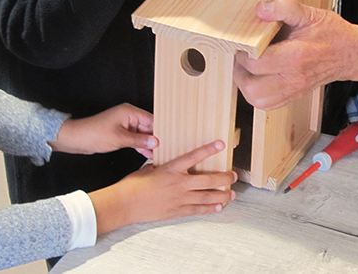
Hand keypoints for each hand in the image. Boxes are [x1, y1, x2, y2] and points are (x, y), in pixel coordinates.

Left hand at [50, 103, 157, 157]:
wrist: (76, 139)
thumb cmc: (94, 134)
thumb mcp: (120, 139)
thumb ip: (139, 140)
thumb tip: (155, 141)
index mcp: (130, 112)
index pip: (151, 120)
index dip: (160, 130)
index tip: (170, 138)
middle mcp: (128, 116)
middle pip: (148, 126)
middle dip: (156, 138)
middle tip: (166, 148)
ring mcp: (124, 124)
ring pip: (142, 133)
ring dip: (148, 143)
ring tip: (159, 153)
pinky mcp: (120, 132)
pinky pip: (135, 138)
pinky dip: (140, 145)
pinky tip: (147, 153)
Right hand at [89, 140, 236, 233]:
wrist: (124, 204)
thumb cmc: (133, 185)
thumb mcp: (150, 169)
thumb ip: (165, 167)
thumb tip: (174, 166)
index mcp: (171, 169)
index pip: (194, 157)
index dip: (209, 150)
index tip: (221, 144)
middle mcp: (178, 184)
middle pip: (208, 180)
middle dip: (224, 178)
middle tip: (234, 176)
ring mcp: (179, 199)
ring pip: (207, 197)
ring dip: (222, 196)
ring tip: (232, 195)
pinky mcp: (177, 212)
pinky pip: (198, 210)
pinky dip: (210, 209)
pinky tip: (219, 207)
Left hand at [234, 0, 357, 109]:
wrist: (351, 54)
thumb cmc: (332, 34)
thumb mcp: (311, 14)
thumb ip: (285, 8)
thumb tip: (261, 8)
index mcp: (295, 56)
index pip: (256, 62)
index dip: (244, 51)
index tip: (246, 42)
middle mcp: (293, 78)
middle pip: (252, 87)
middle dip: (241, 71)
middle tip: (243, 56)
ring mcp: (294, 90)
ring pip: (257, 100)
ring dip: (246, 85)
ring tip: (248, 68)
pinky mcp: (294, 96)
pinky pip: (268, 105)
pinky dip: (257, 94)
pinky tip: (259, 78)